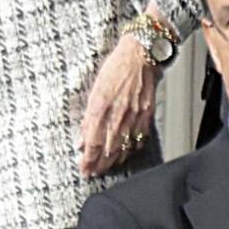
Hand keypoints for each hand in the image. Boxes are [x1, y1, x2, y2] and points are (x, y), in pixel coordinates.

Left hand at [79, 37, 156, 177]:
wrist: (141, 55)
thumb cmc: (116, 67)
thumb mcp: (94, 89)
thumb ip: (88, 117)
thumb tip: (81, 139)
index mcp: (101, 106)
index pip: (92, 141)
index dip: (87, 158)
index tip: (83, 168)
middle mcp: (118, 114)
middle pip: (107, 149)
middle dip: (98, 164)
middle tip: (92, 173)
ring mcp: (134, 116)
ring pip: (123, 147)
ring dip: (112, 161)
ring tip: (105, 168)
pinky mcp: (147, 115)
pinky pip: (139, 138)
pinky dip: (131, 149)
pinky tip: (125, 154)